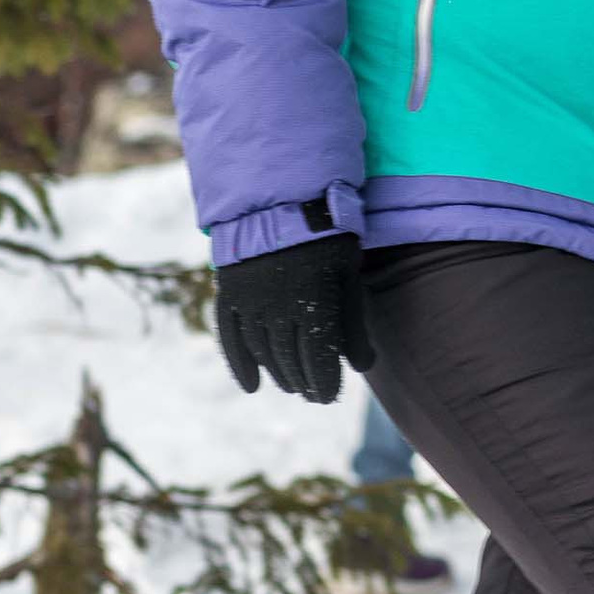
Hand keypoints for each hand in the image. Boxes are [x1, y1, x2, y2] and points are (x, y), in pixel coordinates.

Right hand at [214, 233, 374, 402]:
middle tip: (312, 392)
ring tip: (291, 385)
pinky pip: (230, 336)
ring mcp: (249, 300)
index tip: (329, 396)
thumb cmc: (327, 237)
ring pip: (261, 351)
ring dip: (277, 373)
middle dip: (303, 381)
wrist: (283, 197)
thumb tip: (364, 366)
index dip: (323, 383)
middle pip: (289, 359)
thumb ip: (353, 322)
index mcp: (313, 301)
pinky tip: (251, 386)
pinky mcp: (229, 292)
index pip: (318, 359)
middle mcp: (277, 306)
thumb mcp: (348, 275)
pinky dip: (239, 363)